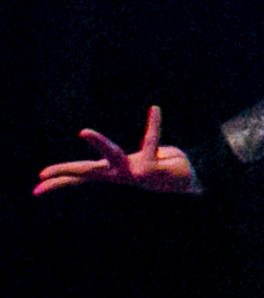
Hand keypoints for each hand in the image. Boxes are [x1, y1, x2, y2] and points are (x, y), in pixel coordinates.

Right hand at [33, 108, 199, 197]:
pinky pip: (152, 140)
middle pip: (88, 172)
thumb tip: (121, 147)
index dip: (59, 181)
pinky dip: (154, 124)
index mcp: (113, 171)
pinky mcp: (154, 167)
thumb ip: (124, 156)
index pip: (82, 175)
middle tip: (42, 174)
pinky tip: (154, 109)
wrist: (194, 181)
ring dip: (100, 143)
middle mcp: (121, 174)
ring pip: (113, 156)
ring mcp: (136, 172)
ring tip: (84, 131)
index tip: (36, 188)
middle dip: (65, 172)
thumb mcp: (141, 161)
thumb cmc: (163, 167)